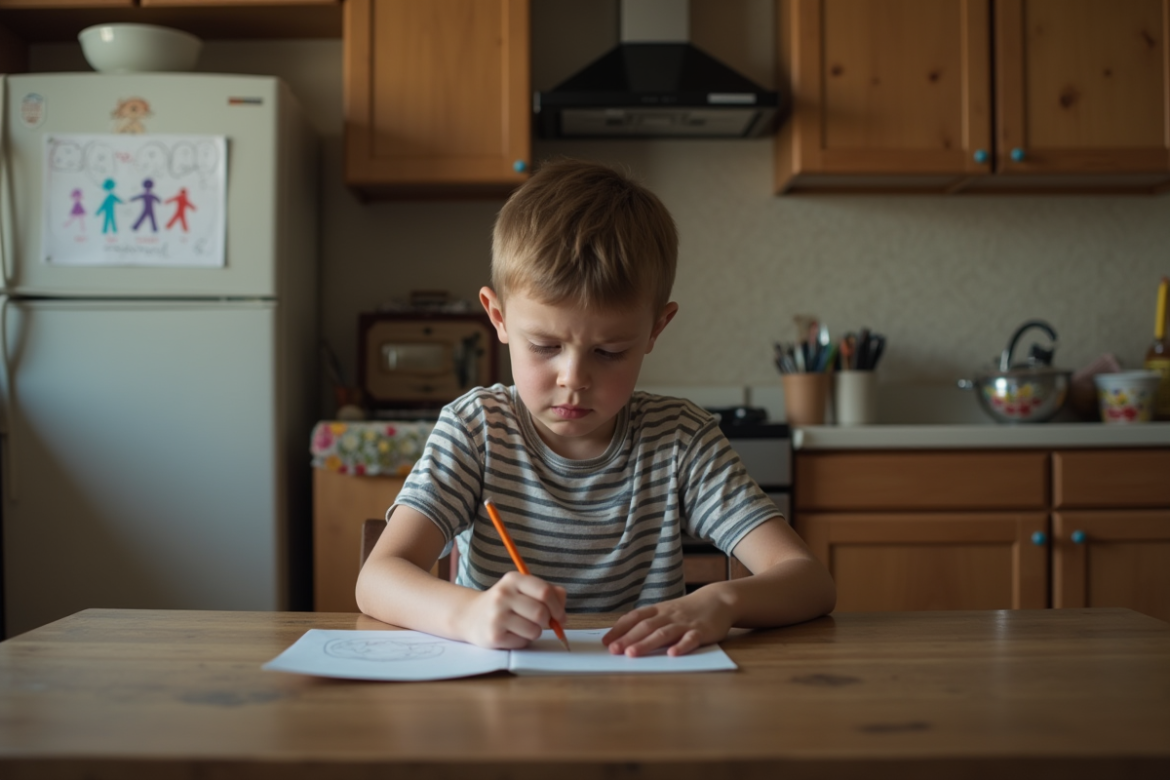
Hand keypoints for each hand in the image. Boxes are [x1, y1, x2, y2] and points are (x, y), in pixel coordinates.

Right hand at [452, 571, 566, 649]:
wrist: (470, 616)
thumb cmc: (505, 603)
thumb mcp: (523, 590)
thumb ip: (548, 593)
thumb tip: (562, 609)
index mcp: (513, 579)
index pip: (545, 592)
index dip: (558, 606)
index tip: (560, 615)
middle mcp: (503, 595)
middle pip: (541, 613)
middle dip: (547, 621)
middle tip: (542, 622)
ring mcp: (496, 616)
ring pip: (535, 630)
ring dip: (535, 632)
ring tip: (523, 626)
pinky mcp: (494, 636)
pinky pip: (523, 642)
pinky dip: (523, 640)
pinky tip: (512, 633)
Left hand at [602, 587, 734, 656]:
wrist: (719, 600)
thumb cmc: (688, 610)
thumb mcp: (666, 611)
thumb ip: (649, 622)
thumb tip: (624, 637)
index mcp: (658, 610)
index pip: (634, 617)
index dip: (619, 629)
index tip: (605, 641)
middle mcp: (669, 616)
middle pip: (646, 626)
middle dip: (628, 638)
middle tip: (613, 650)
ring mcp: (685, 623)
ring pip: (664, 633)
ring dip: (647, 643)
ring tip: (633, 654)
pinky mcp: (701, 631)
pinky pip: (690, 639)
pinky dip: (681, 646)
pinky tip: (672, 655)